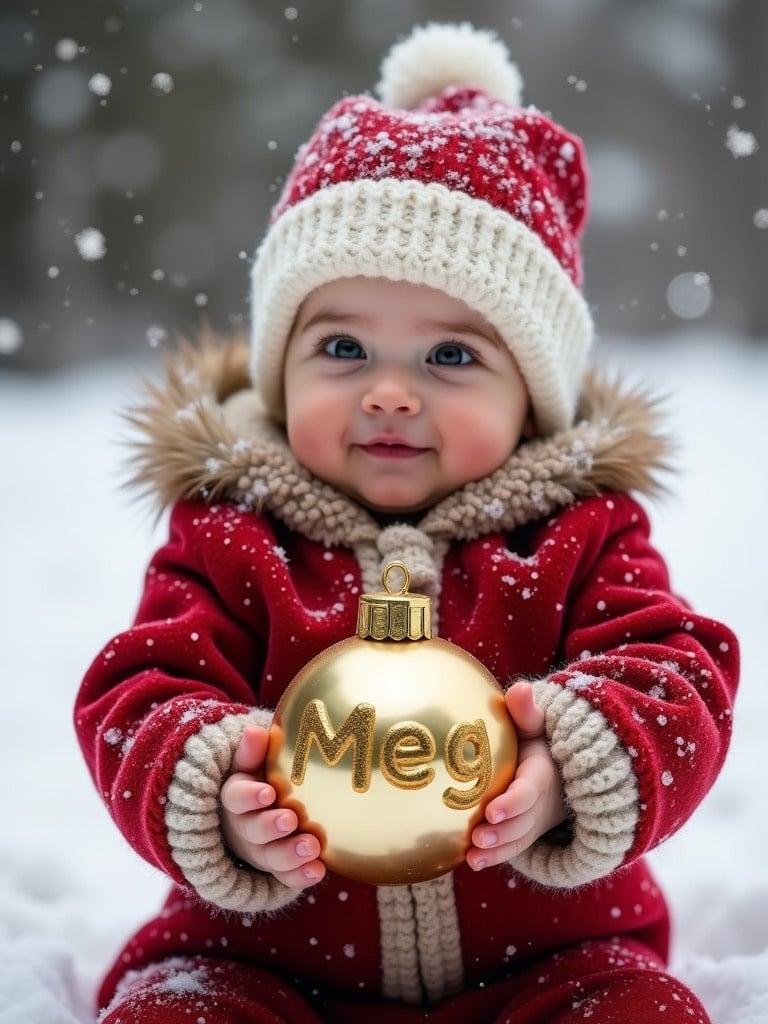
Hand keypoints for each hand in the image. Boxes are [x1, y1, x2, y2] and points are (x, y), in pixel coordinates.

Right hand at [220, 724, 325, 889]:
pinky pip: (287, 876)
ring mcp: (262, 850)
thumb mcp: (253, 763)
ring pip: (271, 856)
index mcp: (237, 797)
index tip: (268, 792)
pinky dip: (301, 876)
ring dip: (289, 854)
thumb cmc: (260, 780)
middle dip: (270, 826)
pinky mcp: (278, 868)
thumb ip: (252, 750)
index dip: (249, 796)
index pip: (236, 797)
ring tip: (311, 847)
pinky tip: (318, 871)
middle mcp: (246, 826)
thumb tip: (256, 731)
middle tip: (290, 820)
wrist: (255, 817)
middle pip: (253, 830)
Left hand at [466, 681, 567, 871]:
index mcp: (542, 773)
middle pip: (524, 821)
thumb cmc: (536, 741)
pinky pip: (511, 848)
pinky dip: (493, 857)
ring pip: (518, 840)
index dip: (514, 802)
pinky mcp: (523, 833)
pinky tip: (468, 863)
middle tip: (478, 837)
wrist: (559, 770)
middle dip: (503, 832)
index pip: (529, 789)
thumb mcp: (537, 724)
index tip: (492, 809)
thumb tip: (520, 688)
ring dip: (497, 850)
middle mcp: (541, 802)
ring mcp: (533, 822)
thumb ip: (527, 711)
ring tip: (472, 857)